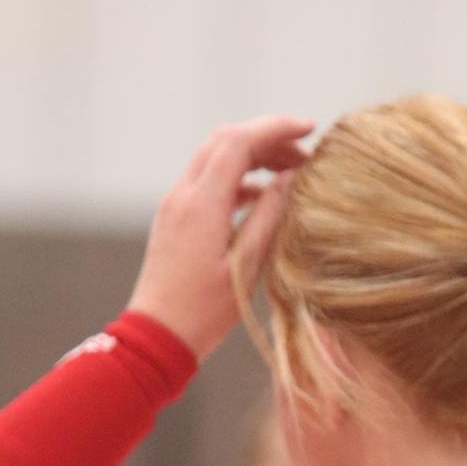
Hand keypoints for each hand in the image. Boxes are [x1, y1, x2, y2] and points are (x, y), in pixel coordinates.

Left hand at [127, 117, 313, 359]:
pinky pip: (208, 182)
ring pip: (215, 158)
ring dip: (252, 157)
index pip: (239, 141)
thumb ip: (268, 218)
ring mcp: (175, 205)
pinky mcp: (175, 218)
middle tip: (303, 154)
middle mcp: (183, 195)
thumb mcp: (246, 267)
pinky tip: (262, 198)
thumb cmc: (203, 313)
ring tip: (289, 174)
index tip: (310, 129)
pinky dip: (238, 179)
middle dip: (266, 138)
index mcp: (201, 203)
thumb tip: (290, 180)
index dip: (276, 128)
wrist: (157, 337)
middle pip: (225, 140)